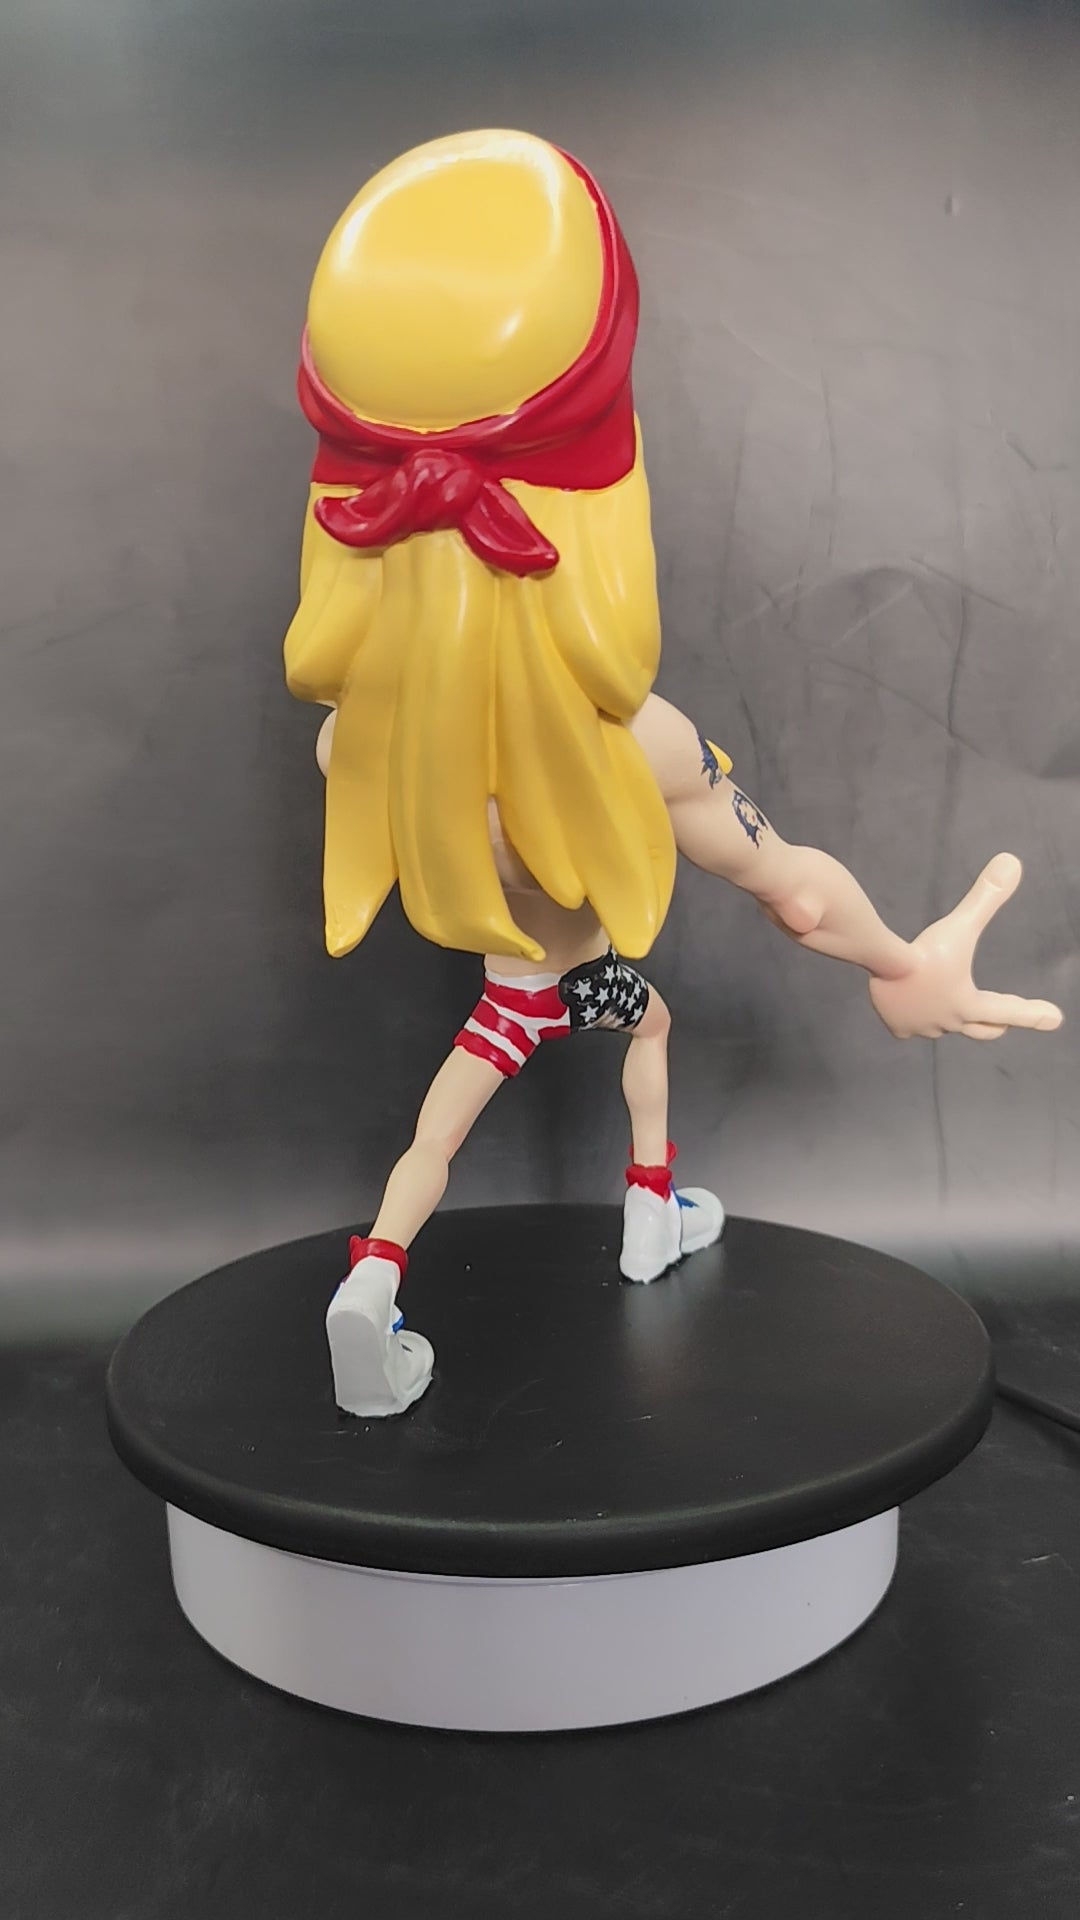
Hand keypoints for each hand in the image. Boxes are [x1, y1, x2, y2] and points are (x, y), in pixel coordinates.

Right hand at [868, 854, 1063, 1040]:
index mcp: (970, 1004)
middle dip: (995, 1024)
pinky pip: (911, 1027)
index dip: (1034, 1014)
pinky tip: (911, 1009)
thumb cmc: (925, 949)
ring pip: (944, 1025)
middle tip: (1005, 1022)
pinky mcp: (900, 1028)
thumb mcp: (961, 924)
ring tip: (944, 1002)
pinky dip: (916, 1019)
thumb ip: (987, 896)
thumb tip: (1012, 862)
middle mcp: (950, 1022)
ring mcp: (924, 1028)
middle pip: (983, 1031)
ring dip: (948, 1015)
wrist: (882, 965)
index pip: (1010, 1011)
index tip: (1055, 1019)